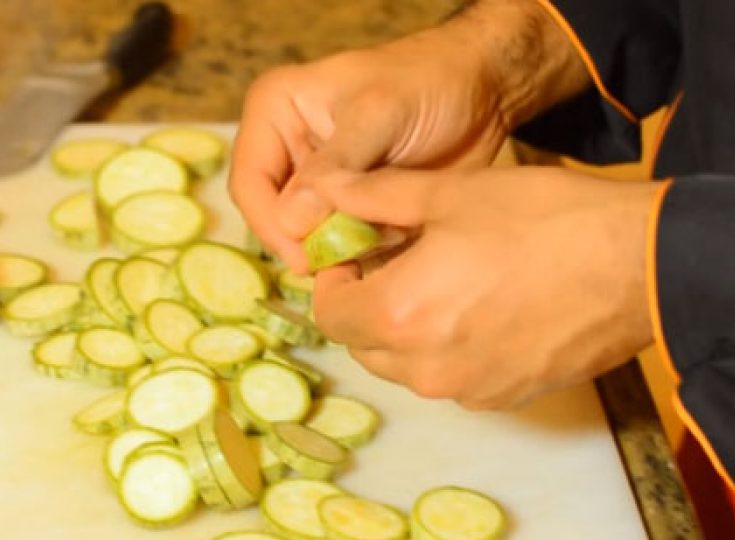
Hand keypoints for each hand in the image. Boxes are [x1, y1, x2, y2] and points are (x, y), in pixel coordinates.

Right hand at [228, 0, 590, 272]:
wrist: (484, 90)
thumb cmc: (429, 82)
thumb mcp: (379, 114)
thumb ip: (334, 165)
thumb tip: (291, 222)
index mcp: (275, 112)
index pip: (250, 184)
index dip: (273, 227)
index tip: (308, 258)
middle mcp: (287, 150)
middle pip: (274, 218)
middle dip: (309, 243)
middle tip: (347, 263)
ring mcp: (318, 183)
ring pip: (306, 238)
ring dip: (339, 252)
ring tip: (381, 244)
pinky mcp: (348, 208)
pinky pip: (340, 246)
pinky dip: (363, 255)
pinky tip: (393, 245)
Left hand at [309, 166, 664, 408]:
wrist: (643, 265)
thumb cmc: (545, 219)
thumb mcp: (452, 193)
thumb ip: (376, 198)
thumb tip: (324, 191)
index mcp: (399, 314)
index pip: (330, 316)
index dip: (332, 283)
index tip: (355, 256)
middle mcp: (425, 368)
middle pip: (364, 347)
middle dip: (367, 307)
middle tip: (396, 264)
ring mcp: (467, 391)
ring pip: (407, 367)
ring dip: (407, 331)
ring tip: (444, 283)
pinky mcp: (507, 399)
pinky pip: (453, 378)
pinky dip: (450, 350)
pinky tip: (483, 308)